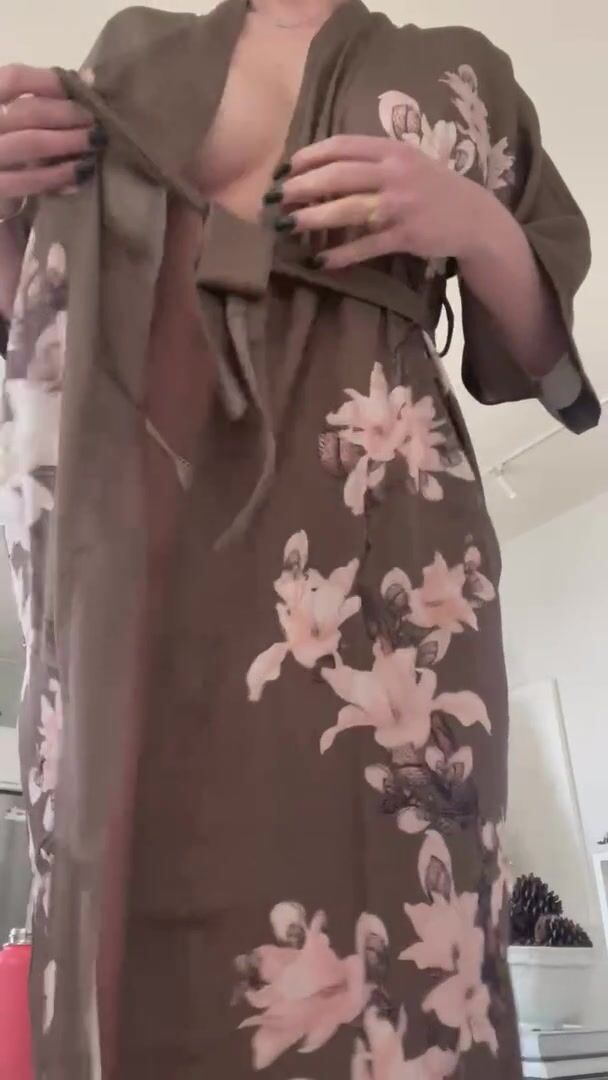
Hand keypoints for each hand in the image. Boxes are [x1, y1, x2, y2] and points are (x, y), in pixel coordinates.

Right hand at [0, 65, 103, 211]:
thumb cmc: (10, 150)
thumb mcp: (18, 123)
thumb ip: (43, 101)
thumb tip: (89, 79)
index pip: (13, 78)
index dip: (48, 81)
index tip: (77, 89)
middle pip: (28, 111)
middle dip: (67, 115)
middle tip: (94, 122)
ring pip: (31, 143)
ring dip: (69, 142)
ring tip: (94, 145)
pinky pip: (31, 181)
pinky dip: (59, 176)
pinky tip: (81, 175)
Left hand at [267, 135, 496, 269]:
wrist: (474, 217)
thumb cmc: (431, 189)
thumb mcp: (405, 163)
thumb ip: (369, 161)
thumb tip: (320, 170)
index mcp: (392, 149)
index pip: (342, 145)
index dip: (309, 156)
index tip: (284, 169)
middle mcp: (395, 173)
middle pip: (339, 175)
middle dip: (302, 186)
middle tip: (276, 198)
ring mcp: (402, 205)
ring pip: (349, 209)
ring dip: (314, 218)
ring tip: (288, 226)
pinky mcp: (407, 235)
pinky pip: (368, 245)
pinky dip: (342, 254)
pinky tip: (320, 260)